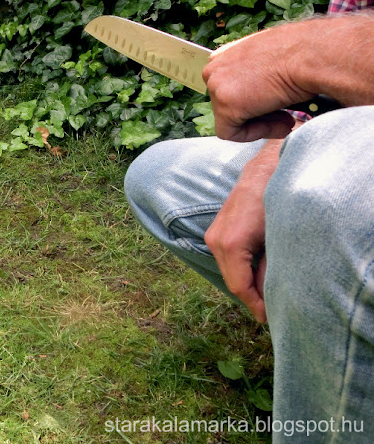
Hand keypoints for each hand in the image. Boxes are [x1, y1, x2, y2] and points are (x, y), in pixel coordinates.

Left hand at [203, 28, 313, 141]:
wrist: (313, 54)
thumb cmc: (303, 53)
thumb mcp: (271, 60)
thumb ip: (256, 75)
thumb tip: (258, 95)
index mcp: (224, 55)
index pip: (229, 89)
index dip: (253, 102)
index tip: (275, 106)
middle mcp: (214, 69)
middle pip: (228, 106)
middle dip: (256, 114)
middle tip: (286, 116)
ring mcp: (217, 87)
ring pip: (230, 120)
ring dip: (260, 124)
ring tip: (287, 120)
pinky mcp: (226, 106)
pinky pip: (230, 133)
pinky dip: (254, 135)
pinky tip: (278, 125)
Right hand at [203, 135, 287, 322]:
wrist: (265, 170)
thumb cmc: (275, 201)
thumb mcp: (277, 240)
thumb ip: (270, 270)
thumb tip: (266, 296)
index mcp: (230, 244)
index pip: (239, 287)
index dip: (255, 306)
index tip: (269, 319)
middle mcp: (216, 240)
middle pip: (232, 281)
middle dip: (250, 297)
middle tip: (271, 311)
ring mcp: (213, 235)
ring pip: (228, 271)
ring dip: (245, 283)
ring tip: (266, 294)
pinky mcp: (216, 231)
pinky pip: (227, 259)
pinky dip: (240, 270)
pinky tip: (256, 274)